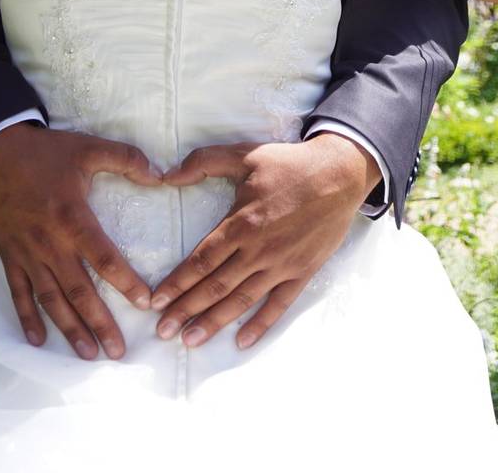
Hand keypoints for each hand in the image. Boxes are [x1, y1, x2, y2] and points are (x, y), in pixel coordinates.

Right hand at [0, 123, 162, 359]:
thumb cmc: (45, 152)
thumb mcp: (88, 148)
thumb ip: (127, 160)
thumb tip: (162, 176)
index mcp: (73, 218)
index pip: (104, 257)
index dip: (125, 282)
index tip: (145, 303)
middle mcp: (50, 242)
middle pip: (78, 290)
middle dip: (99, 323)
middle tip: (118, 351)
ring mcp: (27, 253)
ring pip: (50, 299)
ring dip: (69, 328)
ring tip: (87, 354)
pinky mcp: (9, 255)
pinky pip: (19, 292)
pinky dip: (27, 318)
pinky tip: (38, 341)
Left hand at [151, 133, 380, 349]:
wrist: (341, 174)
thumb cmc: (290, 165)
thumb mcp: (245, 155)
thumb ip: (204, 162)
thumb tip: (167, 174)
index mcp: (241, 223)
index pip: (201, 260)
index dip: (176, 283)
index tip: (155, 301)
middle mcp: (258, 249)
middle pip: (215, 287)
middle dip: (186, 311)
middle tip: (163, 332)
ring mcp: (281, 264)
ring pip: (242, 300)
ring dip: (215, 322)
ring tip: (191, 341)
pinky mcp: (303, 271)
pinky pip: (279, 304)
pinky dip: (261, 325)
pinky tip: (242, 342)